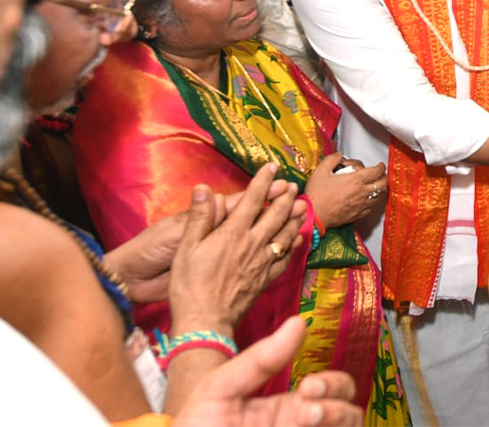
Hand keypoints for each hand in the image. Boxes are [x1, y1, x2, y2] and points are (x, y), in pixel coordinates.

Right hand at [169, 164, 304, 333]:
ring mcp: (262, 262)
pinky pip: (285, 259)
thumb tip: (203, 188)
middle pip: (275, 215)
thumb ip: (199, 217)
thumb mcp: (186, 248)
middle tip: (293, 186)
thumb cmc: (190, 285)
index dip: (263, 181)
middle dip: (285, 197)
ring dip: (294, 218)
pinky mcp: (265, 279)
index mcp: (233, 233)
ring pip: (285, 234)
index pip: (252, 200)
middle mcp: (252, 244)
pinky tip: (297, 241)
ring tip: (302, 206)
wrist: (205, 321)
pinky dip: (293, 247)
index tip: (272, 166)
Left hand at [175, 317, 361, 426]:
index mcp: (284, 409)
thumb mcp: (219, 391)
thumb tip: (299, 322)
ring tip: (310, 420)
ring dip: (341, 417)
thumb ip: (259, 360)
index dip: (331, 382)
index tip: (308, 386)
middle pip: (350, 408)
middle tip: (311, 405)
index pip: (330, 388)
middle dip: (339, 398)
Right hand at [304, 153, 386, 228]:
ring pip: (378, 197)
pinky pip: (370, 208)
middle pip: (383, 185)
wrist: (314, 215)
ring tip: (375, 186)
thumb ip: (332, 159)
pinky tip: (366, 200)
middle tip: (381, 175)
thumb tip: (339, 155)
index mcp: (355, 180)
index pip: (376, 172)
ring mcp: (361, 205)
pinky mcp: (357, 215)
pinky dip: (372, 202)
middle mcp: (362, 193)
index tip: (380, 165)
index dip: (381, 167)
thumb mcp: (321, 171)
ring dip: (379, 190)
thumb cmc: (317, 194)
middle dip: (385, 178)